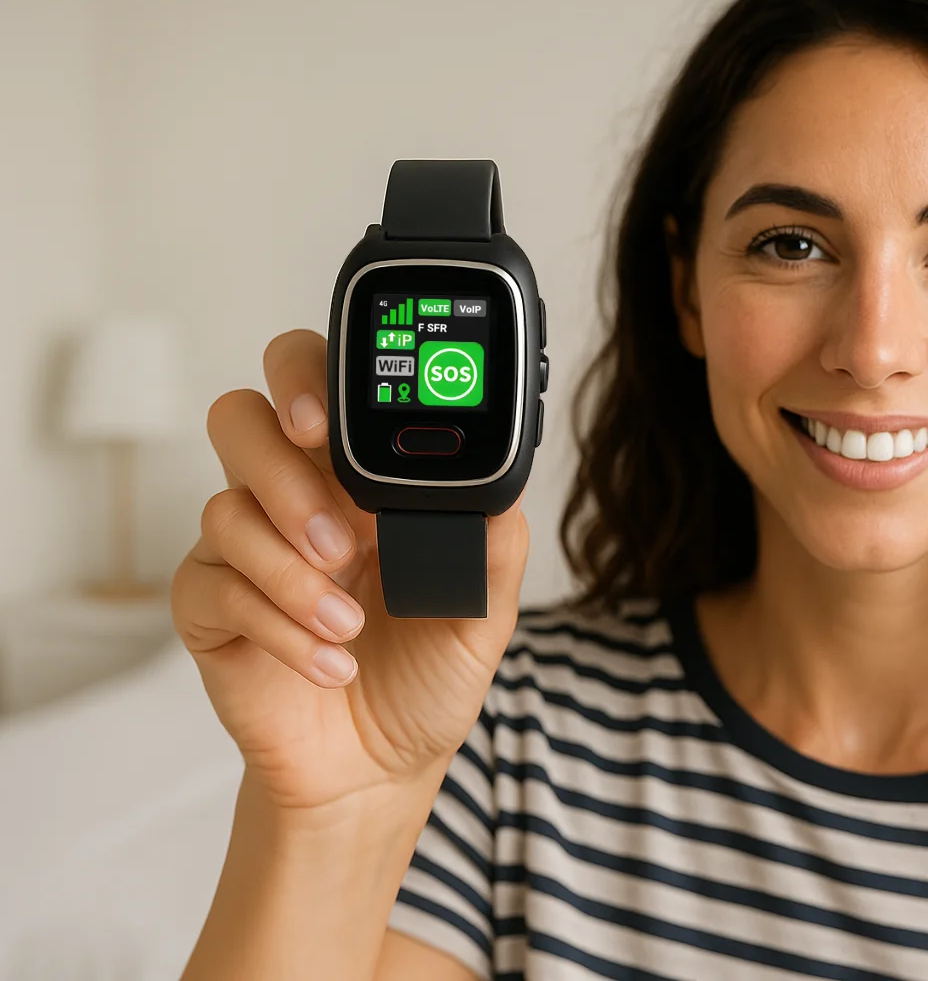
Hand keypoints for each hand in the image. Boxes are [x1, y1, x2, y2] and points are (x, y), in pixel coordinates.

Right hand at [172, 329, 529, 811]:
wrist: (383, 767)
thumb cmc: (428, 673)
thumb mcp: (485, 613)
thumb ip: (494, 546)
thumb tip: (501, 492)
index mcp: (359, 477)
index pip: (315, 385)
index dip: (307, 377)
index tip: (325, 423)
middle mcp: (294, 498)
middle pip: (242, 418)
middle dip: (279, 463)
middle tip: (336, 531)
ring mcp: (245, 551)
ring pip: (225, 507)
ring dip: (292, 570)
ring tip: (348, 623)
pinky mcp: (210, 609)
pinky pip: (215, 588)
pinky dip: (279, 627)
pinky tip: (330, 663)